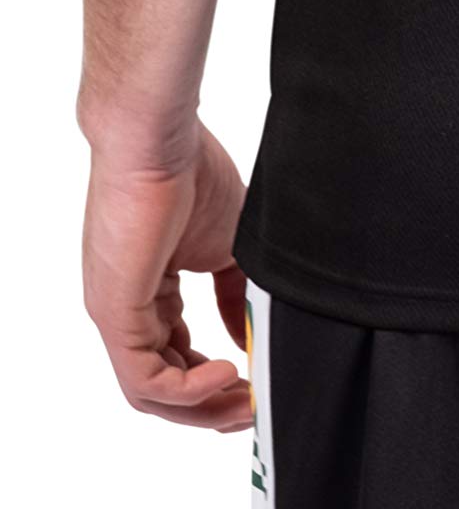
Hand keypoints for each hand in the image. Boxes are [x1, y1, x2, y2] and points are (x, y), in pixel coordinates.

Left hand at [83, 120, 253, 430]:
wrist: (159, 136)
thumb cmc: (190, 171)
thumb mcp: (227, 244)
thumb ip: (235, 292)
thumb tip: (246, 335)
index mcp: (151, 293)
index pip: (176, 358)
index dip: (215, 382)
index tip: (256, 383)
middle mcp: (126, 311)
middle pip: (162, 386)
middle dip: (211, 407)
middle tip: (253, 408)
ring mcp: (117, 314)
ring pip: (151, 392)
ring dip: (201, 407)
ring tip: (244, 401)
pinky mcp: (115, 312)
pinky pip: (145, 377)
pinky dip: (188, 389)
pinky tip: (227, 374)